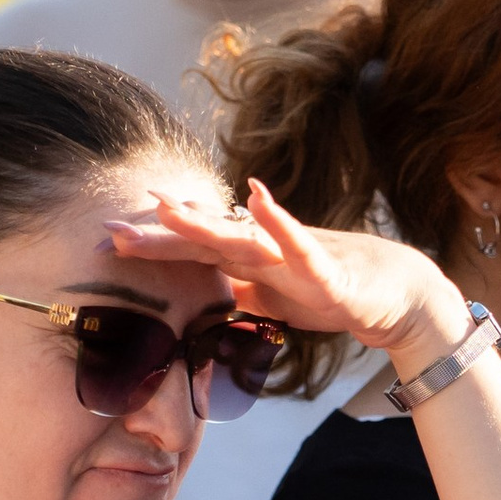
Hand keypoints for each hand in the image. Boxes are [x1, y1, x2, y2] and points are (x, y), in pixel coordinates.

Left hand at [109, 180, 468, 373]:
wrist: (398, 296)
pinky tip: (259, 196)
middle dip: (158, 236)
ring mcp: (295, 256)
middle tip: (109, 230)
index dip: (150, 248)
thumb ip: (236, 296)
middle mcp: (266, 250)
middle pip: (204, 241)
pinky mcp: (327, 269)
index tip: (102, 244)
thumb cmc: (335, 293)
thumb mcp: (274, 301)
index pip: (192, 252)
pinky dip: (279, 221)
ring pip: (240, 239)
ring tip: (164, 206)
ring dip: (203, 223)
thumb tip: (195, 303)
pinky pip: (300, 245)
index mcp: (251, 262)